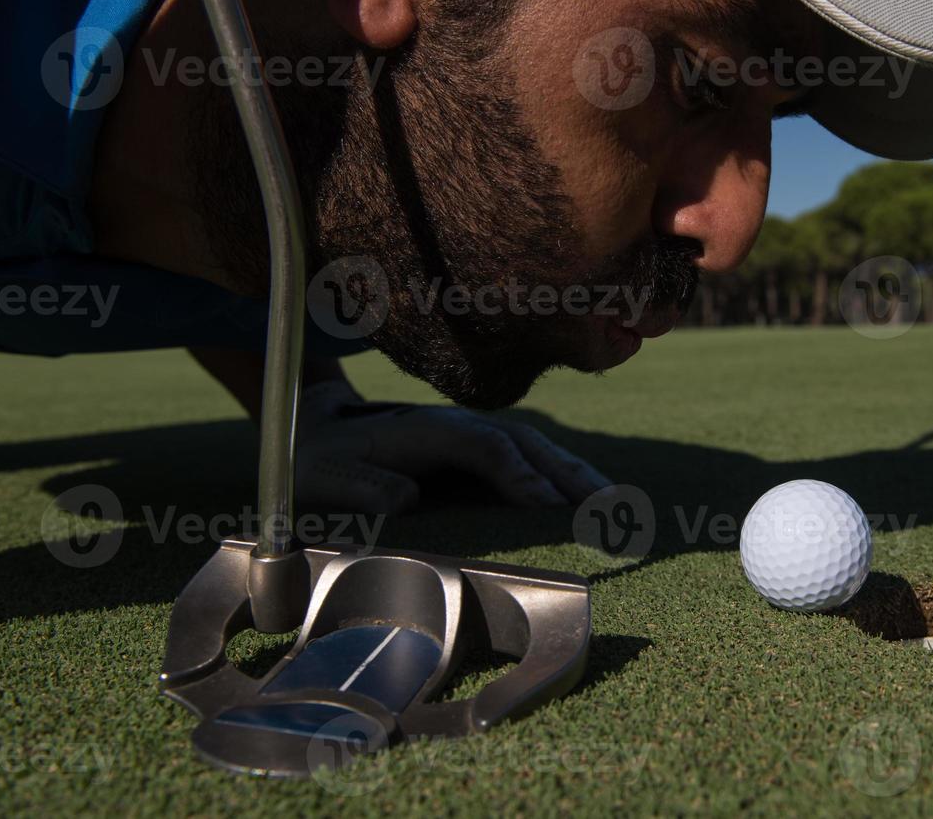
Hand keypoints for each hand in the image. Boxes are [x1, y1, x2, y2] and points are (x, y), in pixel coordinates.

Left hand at [293, 380, 611, 513]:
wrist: (318, 428)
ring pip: (537, 449)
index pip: (484, 446)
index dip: (516, 472)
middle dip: (566, 472)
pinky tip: (589, 498)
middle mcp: (461, 426)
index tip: (544, 503)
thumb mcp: (326, 476)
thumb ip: (362, 486)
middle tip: (605, 506)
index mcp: (427, 430)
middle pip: (525, 443)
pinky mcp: (482, 450)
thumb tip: (405, 500)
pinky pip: (531, 460)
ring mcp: (476, 435)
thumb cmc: (323, 461)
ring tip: (614, 505)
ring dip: (575, 474)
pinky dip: (564, 475)